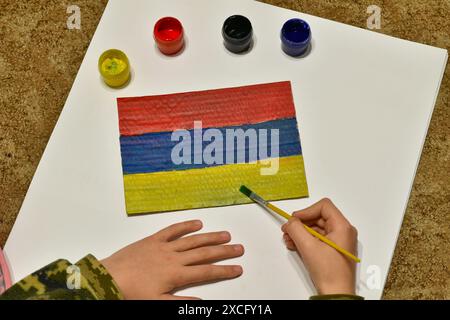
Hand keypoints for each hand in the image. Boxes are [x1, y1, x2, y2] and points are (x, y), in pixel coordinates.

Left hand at [101, 220, 243, 298]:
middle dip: (224, 251)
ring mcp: (164, 246)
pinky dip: (185, 225)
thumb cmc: (131, 294)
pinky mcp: (153, 239)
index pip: (206, 272)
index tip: (238, 268)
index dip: (224, 270)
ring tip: (225, 235)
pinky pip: (172, 230)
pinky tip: (197, 223)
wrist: (108, 279)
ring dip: (210, 237)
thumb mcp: (157, 303)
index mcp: (176, 275)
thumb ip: (180, 302)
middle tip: (239, 248)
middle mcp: (174, 258)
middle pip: (204, 253)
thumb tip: (201, 300)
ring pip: (192, 240)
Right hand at [282, 198, 357, 294]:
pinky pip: (318, 239)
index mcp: (342, 227)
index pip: (324, 206)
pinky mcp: (333, 250)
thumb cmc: (329, 272)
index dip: (306, 211)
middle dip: (301, 224)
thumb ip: (296, 229)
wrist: (336, 294)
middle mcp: (343, 232)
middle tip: (288, 230)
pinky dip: (305, 240)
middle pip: (318, 217)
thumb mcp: (308, 247)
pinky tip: (294, 245)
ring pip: (316, 228)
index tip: (294, 219)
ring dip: (301, 233)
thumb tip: (290, 222)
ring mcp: (338, 241)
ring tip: (289, 240)